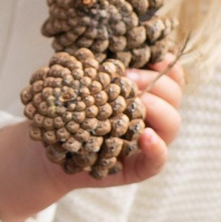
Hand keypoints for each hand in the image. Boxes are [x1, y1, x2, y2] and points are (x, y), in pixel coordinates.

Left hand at [0, 63, 184, 221]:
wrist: (46, 148)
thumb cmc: (66, 109)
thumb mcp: (83, 82)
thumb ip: (103, 68)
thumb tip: (114, 54)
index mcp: (145, 92)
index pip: (171, 76)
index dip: (166, 65)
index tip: (151, 58)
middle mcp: (152, 116)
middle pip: (174, 96)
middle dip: (154, 82)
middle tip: (126, 79)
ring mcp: (147, 142)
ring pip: (172, 125)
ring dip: (157, 109)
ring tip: (135, 104)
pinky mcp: (137, 168)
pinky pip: (157, 161)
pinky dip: (157, 148)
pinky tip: (146, 137)